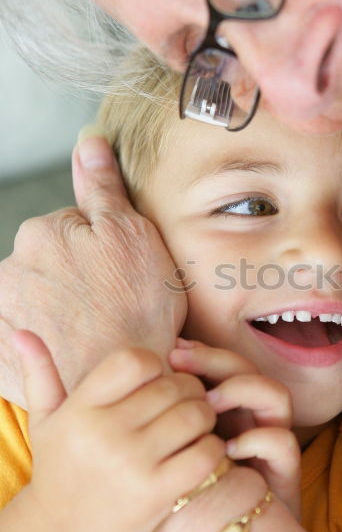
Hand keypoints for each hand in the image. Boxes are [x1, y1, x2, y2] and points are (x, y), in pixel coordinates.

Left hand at [0, 134, 185, 405]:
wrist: (125, 388)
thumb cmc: (139, 313)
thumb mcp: (135, 236)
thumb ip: (103, 189)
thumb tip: (88, 143)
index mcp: (41, 233)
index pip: (71, 227)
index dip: (104, 249)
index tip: (123, 276)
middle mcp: (9, 271)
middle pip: (48, 265)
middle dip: (75, 279)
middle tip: (113, 307)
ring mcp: (2, 318)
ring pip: (35, 302)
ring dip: (58, 313)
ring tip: (94, 336)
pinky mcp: (1, 360)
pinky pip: (19, 344)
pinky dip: (40, 346)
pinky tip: (71, 355)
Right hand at [15, 331, 225, 531]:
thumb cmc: (60, 470)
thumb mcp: (45, 422)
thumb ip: (40, 374)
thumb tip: (22, 332)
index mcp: (81, 408)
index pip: (134, 360)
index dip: (155, 364)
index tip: (155, 381)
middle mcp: (105, 432)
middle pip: (173, 386)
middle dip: (188, 390)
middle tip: (185, 403)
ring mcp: (133, 463)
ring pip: (195, 415)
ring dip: (204, 416)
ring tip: (194, 425)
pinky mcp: (158, 493)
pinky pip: (206, 453)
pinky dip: (213, 448)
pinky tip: (200, 452)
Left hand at [170, 339, 300, 517]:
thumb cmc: (187, 509)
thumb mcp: (167, 462)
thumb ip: (159, 429)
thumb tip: (129, 393)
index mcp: (227, 413)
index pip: (224, 365)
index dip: (203, 353)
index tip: (171, 351)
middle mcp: (253, 421)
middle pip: (249, 369)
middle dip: (216, 361)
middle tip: (181, 364)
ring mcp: (273, 446)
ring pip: (276, 395)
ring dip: (242, 391)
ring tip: (208, 405)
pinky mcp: (286, 476)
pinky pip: (283, 442)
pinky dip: (258, 439)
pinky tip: (228, 449)